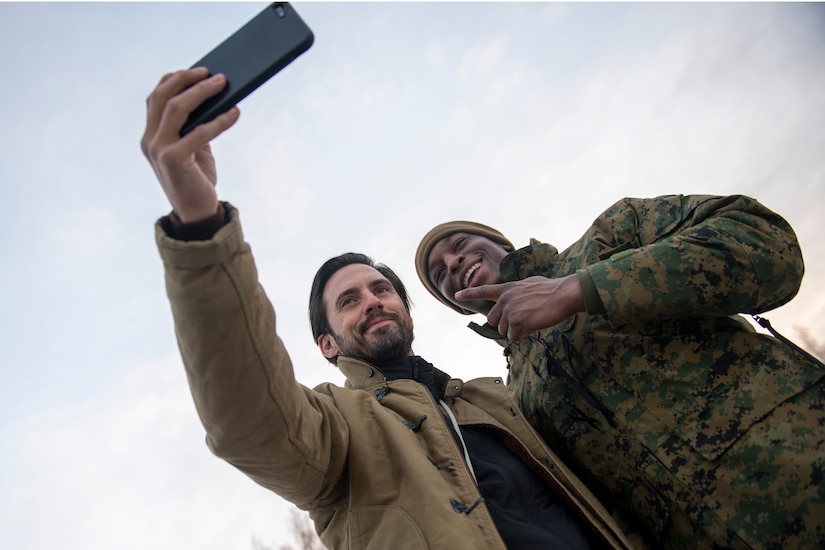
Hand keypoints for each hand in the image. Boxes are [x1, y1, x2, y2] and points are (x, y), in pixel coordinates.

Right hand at [140, 68, 240, 222]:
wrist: (196, 214)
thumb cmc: (197, 179)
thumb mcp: (193, 148)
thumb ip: (194, 126)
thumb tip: (215, 98)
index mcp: (151, 135)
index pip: (155, 97)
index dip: (174, 80)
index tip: (197, 71)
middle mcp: (150, 140)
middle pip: (162, 97)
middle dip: (186, 79)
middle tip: (211, 73)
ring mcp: (158, 150)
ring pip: (176, 108)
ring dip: (201, 92)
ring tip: (223, 84)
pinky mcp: (174, 160)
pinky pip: (198, 132)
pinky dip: (218, 120)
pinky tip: (235, 113)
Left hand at [454, 274, 585, 339]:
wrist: (562, 294)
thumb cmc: (551, 289)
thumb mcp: (529, 284)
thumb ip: (517, 292)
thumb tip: (515, 298)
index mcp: (507, 289)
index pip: (483, 290)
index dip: (469, 293)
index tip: (456, 295)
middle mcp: (504, 300)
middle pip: (492, 320)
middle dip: (505, 324)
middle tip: (521, 320)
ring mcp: (509, 311)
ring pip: (504, 330)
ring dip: (516, 330)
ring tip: (532, 320)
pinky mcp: (517, 322)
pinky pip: (514, 337)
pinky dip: (523, 335)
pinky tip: (533, 326)